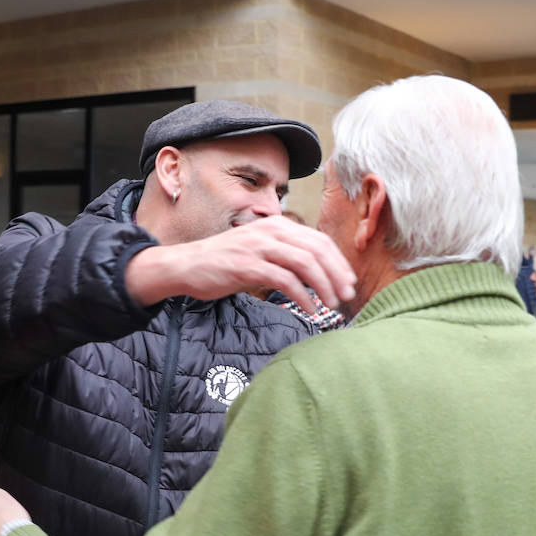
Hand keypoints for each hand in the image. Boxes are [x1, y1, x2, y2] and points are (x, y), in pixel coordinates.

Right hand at [125, 217, 356, 310]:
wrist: (187, 265)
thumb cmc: (224, 261)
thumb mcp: (259, 249)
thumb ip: (284, 254)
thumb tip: (315, 271)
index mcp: (277, 225)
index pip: (319, 240)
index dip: (338, 262)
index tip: (348, 282)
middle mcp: (270, 231)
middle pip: (317, 250)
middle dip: (337, 275)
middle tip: (346, 296)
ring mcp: (259, 247)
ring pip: (305, 263)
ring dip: (323, 286)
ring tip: (331, 305)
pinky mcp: (248, 266)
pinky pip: (285, 280)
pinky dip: (302, 296)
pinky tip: (309, 309)